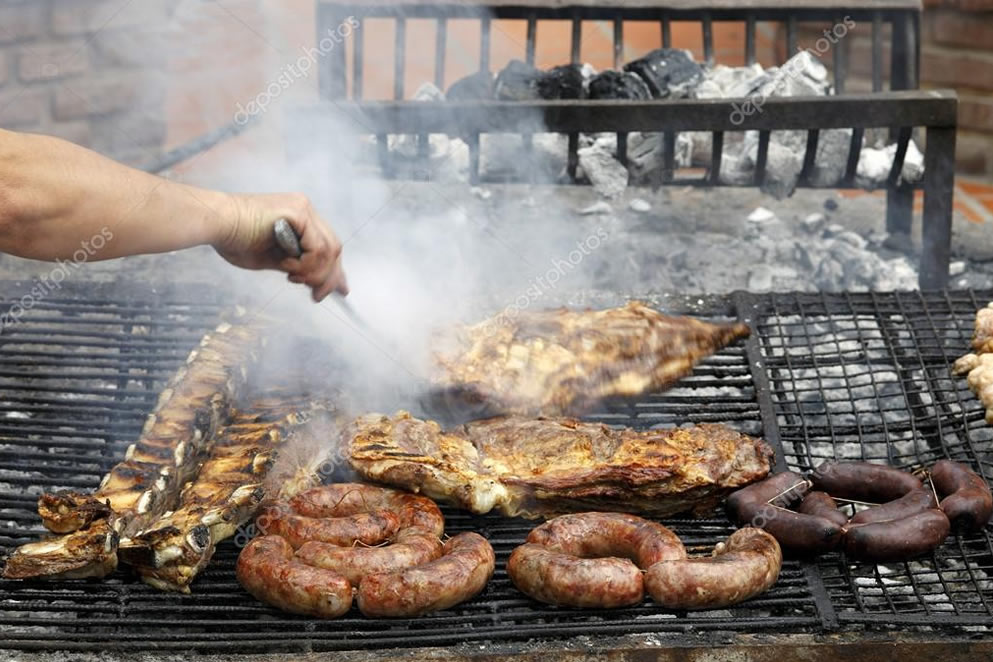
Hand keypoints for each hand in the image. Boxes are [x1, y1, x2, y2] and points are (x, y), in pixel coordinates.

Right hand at [214, 192, 348, 301]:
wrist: (215, 223)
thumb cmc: (234, 240)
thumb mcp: (273, 260)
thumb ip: (298, 267)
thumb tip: (316, 284)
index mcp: (300, 219)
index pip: (328, 246)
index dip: (334, 270)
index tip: (339, 291)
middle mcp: (306, 210)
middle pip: (334, 248)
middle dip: (329, 277)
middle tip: (317, 296)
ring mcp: (303, 209)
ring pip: (329, 250)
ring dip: (313, 272)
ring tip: (290, 276)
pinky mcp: (298, 212)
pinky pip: (317, 247)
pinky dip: (305, 264)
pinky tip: (286, 266)